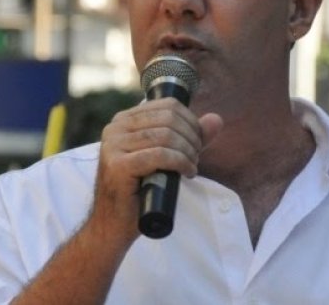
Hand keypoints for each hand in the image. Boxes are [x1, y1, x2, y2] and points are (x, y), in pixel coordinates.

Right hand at [93, 98, 222, 241]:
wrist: (113, 223)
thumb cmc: (139, 191)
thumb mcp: (166, 159)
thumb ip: (189, 138)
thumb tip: (216, 119)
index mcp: (123, 120)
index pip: (168, 105)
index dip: (191, 122)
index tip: (196, 143)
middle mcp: (115, 128)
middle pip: (169, 119)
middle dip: (191, 138)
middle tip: (195, 158)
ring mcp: (114, 146)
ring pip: (166, 136)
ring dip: (188, 152)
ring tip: (191, 167)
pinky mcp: (119, 165)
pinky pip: (160, 155)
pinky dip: (181, 163)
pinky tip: (187, 173)